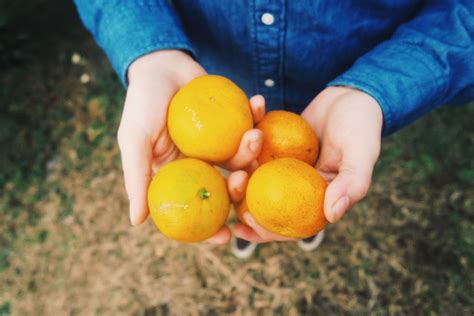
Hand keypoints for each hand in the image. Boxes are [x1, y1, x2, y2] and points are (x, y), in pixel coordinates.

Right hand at [117, 50, 264, 243]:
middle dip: (240, 184)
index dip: (212, 226)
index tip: (228, 237)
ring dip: (253, 148)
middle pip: (228, 184)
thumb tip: (136, 222)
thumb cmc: (142, 104)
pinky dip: (257, 114)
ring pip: (243, 155)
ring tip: (255, 132)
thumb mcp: (134, 141)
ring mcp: (220, 142)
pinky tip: (258, 103)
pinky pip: (250, 122)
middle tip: (243, 176)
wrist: (161, 64)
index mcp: (182, 174)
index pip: (198, 206)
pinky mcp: (233, 120)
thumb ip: (137, 178)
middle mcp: (204, 162)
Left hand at [231, 86, 382, 242]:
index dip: (263, 230)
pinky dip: (255, 122)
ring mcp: (281, 163)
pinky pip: (257, 137)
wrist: (355, 96)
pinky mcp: (274, 141)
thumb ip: (352, 184)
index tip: (244, 220)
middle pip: (260, 199)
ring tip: (251, 134)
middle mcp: (293, 185)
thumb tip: (331, 216)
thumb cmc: (363, 127)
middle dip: (241, 194)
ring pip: (251, 169)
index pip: (286, 225)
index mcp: (313, 199)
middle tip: (235, 179)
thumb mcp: (362, 154)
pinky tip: (256, 105)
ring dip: (243, 156)